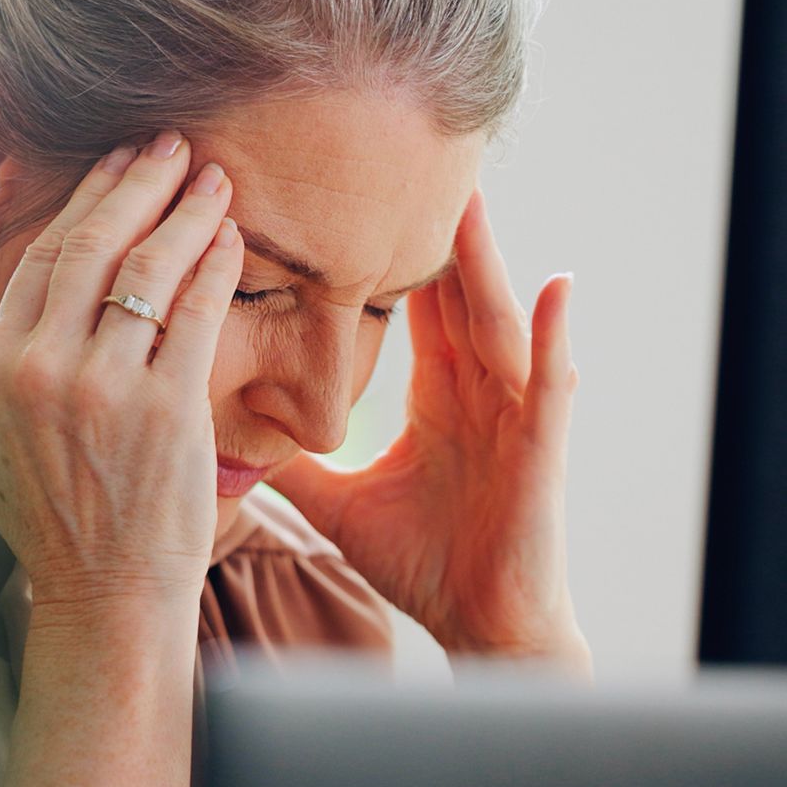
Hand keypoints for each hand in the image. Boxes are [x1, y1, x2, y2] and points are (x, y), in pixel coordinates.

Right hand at [0, 132, 244, 611]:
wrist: (105, 593)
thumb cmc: (42, 520)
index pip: (42, 259)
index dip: (85, 201)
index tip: (116, 164)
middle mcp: (42, 369)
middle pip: (94, 247)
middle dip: (137, 183)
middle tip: (170, 143)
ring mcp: (104, 388)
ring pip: (148, 270)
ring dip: (184, 212)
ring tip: (212, 177)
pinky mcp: (165, 410)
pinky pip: (194, 314)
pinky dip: (214, 266)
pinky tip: (230, 236)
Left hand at [264, 187, 589, 674]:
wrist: (482, 628)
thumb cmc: (426, 565)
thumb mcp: (341, 504)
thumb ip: (297, 466)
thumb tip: (230, 440)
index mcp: (436, 395)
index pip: (410, 306)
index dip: (387, 252)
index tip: (356, 194)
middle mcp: (477, 391)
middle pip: (453, 293)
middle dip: (434, 230)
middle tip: (412, 158)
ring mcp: (512, 414)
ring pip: (497, 321)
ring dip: (486, 262)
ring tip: (471, 200)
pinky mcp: (541, 448)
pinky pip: (550, 383)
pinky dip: (552, 338)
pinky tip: (555, 290)